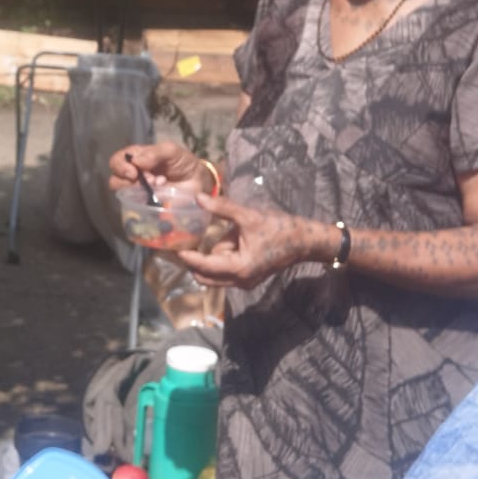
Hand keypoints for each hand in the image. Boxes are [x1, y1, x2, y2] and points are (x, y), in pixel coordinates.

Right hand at [108, 141, 208, 201]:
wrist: (199, 181)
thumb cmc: (183, 162)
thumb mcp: (172, 151)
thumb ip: (155, 153)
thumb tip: (136, 161)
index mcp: (137, 158)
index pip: (117, 160)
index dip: (120, 165)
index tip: (134, 171)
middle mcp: (134, 174)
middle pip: (115, 178)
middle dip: (128, 180)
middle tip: (148, 180)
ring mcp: (139, 191)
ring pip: (123, 193)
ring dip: (137, 190)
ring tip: (156, 185)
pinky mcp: (146, 204)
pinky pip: (136, 206)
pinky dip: (147, 200)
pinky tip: (160, 195)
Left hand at [176, 193, 333, 290]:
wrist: (305, 241)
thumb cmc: (279, 228)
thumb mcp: (248, 216)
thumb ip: (222, 208)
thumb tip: (198, 197)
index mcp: (239, 268)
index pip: (204, 266)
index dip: (187, 256)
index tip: (172, 248)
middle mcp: (240, 280)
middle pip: (205, 277)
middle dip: (193, 262)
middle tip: (180, 245)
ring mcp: (245, 281)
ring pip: (215, 274)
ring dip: (208, 259)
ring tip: (199, 239)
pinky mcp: (249, 277)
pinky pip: (226, 271)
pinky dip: (220, 259)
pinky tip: (221, 241)